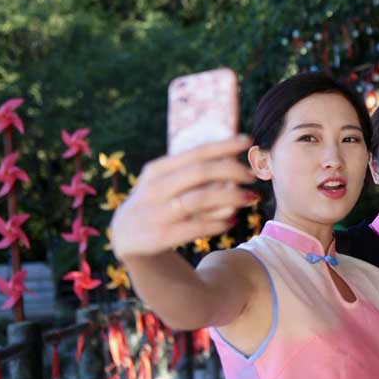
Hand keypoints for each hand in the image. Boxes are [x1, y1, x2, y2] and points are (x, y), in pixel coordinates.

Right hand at [110, 136, 255, 260]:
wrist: (126, 237)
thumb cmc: (158, 202)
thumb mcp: (164, 181)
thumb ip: (192, 172)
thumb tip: (234, 160)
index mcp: (157, 169)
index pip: (195, 153)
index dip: (224, 146)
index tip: (249, 141)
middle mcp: (155, 188)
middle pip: (199, 172)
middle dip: (231, 171)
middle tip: (252, 176)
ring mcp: (157, 212)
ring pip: (199, 199)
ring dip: (230, 197)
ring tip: (250, 198)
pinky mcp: (161, 236)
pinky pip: (196, 227)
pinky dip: (218, 223)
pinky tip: (232, 222)